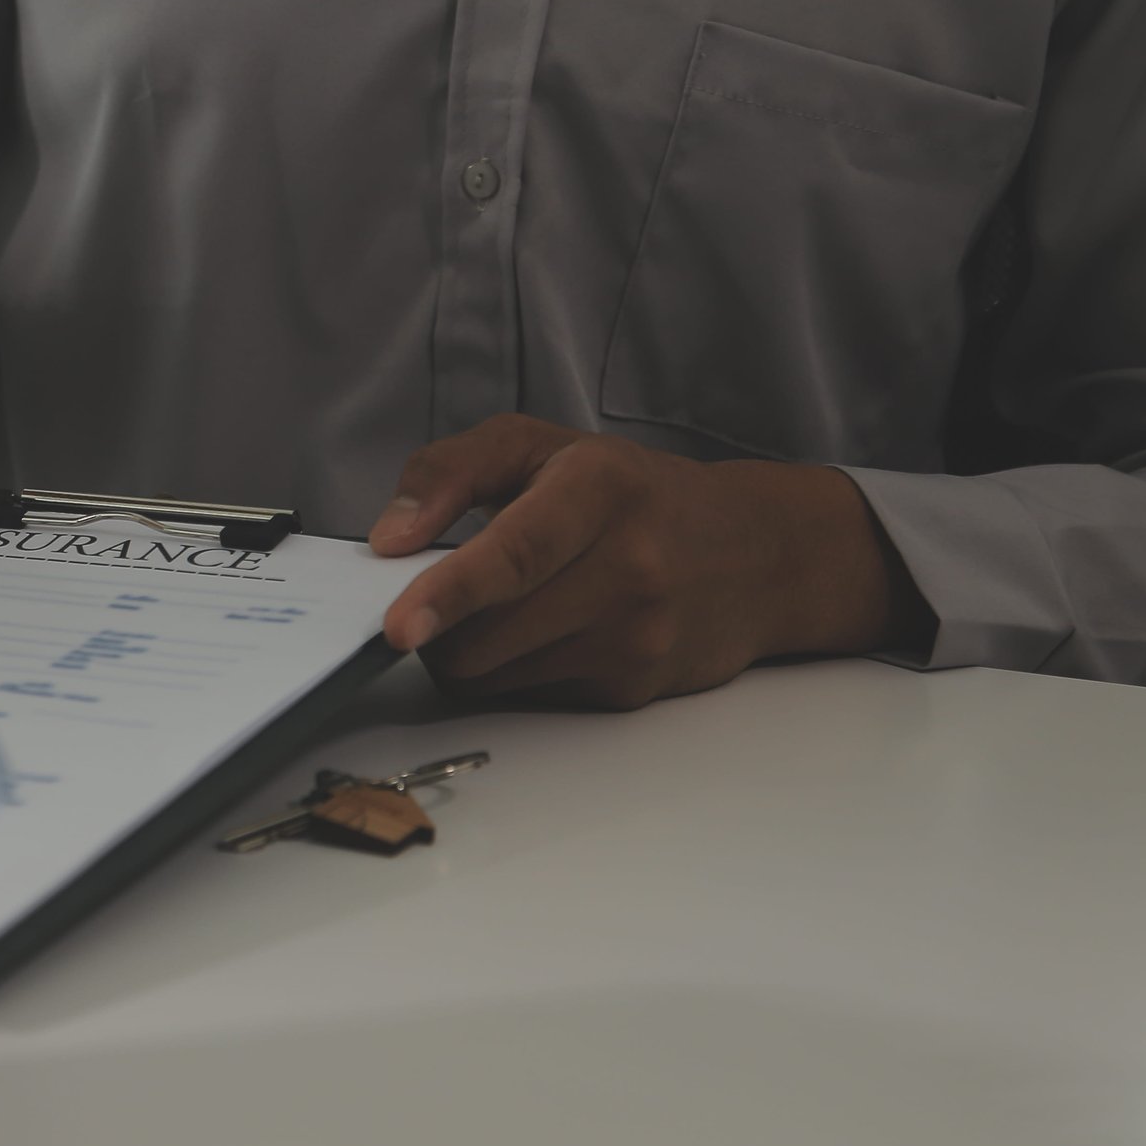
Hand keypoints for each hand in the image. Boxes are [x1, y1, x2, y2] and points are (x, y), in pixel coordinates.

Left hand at [370, 414, 931, 709]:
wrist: (756, 555)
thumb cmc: (629, 493)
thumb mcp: (541, 447)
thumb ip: (450, 471)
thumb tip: (389, 540)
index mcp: (600, 489)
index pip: (515, 552)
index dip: (450, 592)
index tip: (398, 628)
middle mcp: (629, 565)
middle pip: (486, 635)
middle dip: (438, 628)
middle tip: (439, 597)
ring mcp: (636, 636)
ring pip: (494, 677)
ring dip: (468, 654)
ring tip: (503, 608)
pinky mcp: (632, 689)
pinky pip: (527, 697)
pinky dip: (512, 672)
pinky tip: (550, 632)